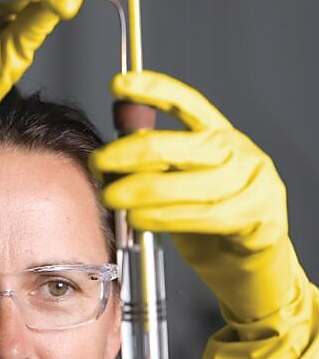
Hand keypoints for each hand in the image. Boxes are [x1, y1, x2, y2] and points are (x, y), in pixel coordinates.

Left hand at [94, 70, 318, 358]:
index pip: (190, 103)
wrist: (251, 275)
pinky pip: (207, 216)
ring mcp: (256, 185)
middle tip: (99, 163)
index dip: (155, 90)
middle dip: (132, 153)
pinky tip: (143, 221)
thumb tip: (112, 139)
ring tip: (113, 198)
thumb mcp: (178, 187)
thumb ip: (155, 162)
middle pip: (180, 145)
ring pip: (190, 182)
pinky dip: (168, 218)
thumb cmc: (209, 229)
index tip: (118, 83)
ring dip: (143, 191)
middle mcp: (241, 155)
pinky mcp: (259, 220)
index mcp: (222, 138)